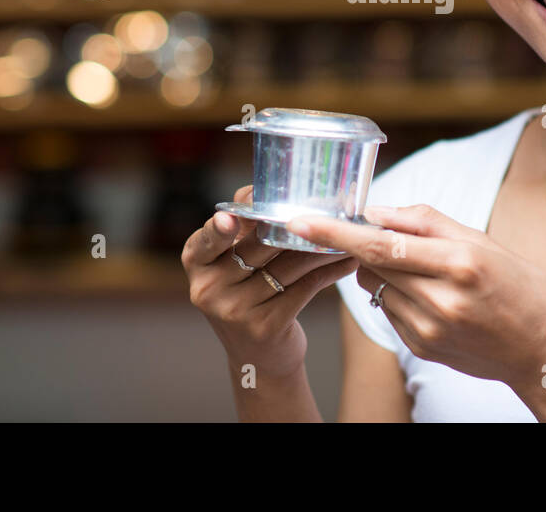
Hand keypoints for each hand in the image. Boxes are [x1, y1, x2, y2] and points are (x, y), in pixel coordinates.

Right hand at [181, 184, 359, 379]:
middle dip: (296, 226)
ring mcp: (235, 310)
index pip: (206, 240)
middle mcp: (209, 288)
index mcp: (196, 262)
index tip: (232, 217)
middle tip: (326, 209)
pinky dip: (330, 271)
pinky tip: (348, 261)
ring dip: (322, 247)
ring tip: (346, 233)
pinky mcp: (265, 326)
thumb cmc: (247, 292)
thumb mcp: (232, 262)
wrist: (259, 356)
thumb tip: (269, 189)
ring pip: (288, 265)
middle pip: (258, 246)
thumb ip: (245, 227)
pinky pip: (306, 287)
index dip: (219, 228)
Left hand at [285, 203, 545, 388]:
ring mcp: (430, 330)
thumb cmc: (520, 285)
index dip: (335, 233)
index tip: (300, 222)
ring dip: (381, 269)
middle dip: (363, 243)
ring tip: (421, 269)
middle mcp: (442, 300)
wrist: (545, 350)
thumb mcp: (483, 240)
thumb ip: (426, 222)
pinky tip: (431, 297)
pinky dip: (398, 295)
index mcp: (460, 262)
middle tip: (378, 232)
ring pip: (375, 287)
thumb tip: (375, 211)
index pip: (381, 244)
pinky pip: (389, 311)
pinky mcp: (423, 349)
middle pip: (371, 264)